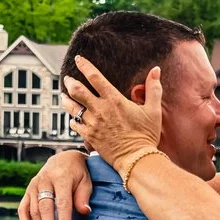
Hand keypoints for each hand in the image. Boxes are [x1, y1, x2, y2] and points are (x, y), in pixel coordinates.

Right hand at [18, 153, 93, 219]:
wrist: (63, 158)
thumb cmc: (77, 173)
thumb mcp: (86, 181)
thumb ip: (83, 196)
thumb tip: (84, 212)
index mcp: (61, 178)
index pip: (62, 203)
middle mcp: (44, 181)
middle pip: (45, 208)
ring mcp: (34, 185)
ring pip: (34, 210)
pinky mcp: (28, 191)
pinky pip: (23, 208)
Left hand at [66, 58, 165, 174]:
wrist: (137, 159)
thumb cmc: (146, 135)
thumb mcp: (153, 110)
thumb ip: (153, 88)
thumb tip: (155, 70)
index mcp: (114, 100)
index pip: (95, 77)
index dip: (85, 66)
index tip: (79, 59)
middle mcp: (100, 110)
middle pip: (77, 90)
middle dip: (70, 82)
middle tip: (68, 79)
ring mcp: (92, 124)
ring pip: (72, 108)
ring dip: (67, 100)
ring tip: (64, 96)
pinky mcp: (89, 137)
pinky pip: (74, 125)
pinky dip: (72, 120)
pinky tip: (73, 118)